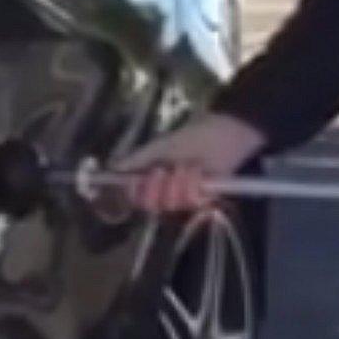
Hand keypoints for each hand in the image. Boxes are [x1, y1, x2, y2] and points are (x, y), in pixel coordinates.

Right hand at [115, 112, 265, 211]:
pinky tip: (200, 170)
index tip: (136, 181)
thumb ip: (137, 158)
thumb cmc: (193, 137)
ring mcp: (186, 197)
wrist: (225, 133)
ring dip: (179, 181)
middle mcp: (168, 193)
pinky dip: (194, 183)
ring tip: (188, 165)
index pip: (137, 197)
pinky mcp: (205, 199)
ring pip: (172, 203)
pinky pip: (192, 201)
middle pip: (152, 205)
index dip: (135, 193)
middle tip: (164, 169)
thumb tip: (112, 167)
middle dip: (157, 186)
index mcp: (155, 180)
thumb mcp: (161, 145)